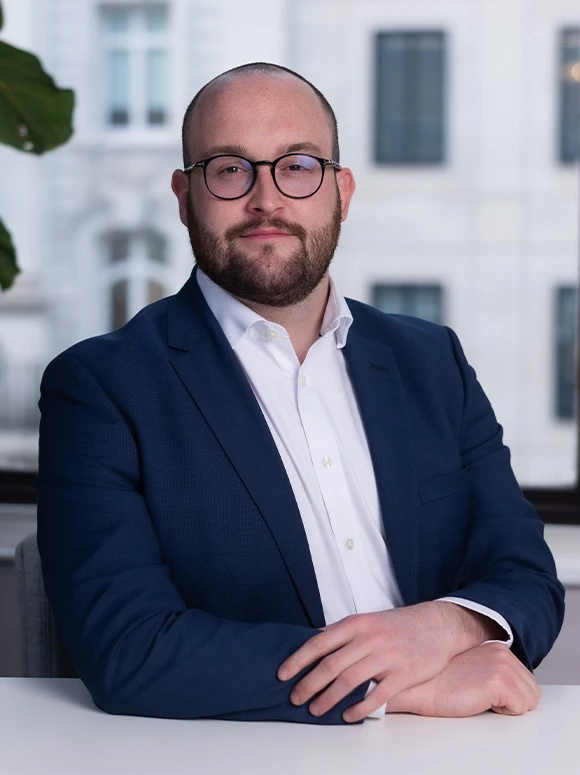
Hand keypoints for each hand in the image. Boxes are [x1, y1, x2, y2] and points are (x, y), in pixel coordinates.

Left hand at [277, 602, 494, 721]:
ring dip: (329, 699)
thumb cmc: (397, 626)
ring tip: (315, 710)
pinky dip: (359, 708)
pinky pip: (377, 696)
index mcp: (357, 623)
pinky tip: (347, 716)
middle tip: (295, 698)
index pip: (320, 642)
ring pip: (350, 680)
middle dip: (309, 684)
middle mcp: (370, 638)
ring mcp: (387, 656)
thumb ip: (343, 633)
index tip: (283, 674)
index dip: (299, 659)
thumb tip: (312, 644)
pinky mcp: (404, 674)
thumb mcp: (368, 621)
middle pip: (331, 664)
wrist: (437, 625)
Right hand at [386, 642, 540, 716]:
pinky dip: (503, 713)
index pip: (525, 680)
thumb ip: (493, 670)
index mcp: (497, 647)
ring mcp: (500, 665)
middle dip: (512, 702)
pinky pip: (521, 708)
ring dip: (507, 708)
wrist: (419, 684)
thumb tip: (511, 690)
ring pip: (529, 701)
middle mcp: (502, 651)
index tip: (486, 693)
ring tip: (479, 699)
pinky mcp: (498, 681)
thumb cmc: (439, 682)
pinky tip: (479, 702)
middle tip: (481, 698)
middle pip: (532, 691)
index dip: (508, 695)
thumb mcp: (472, 668)